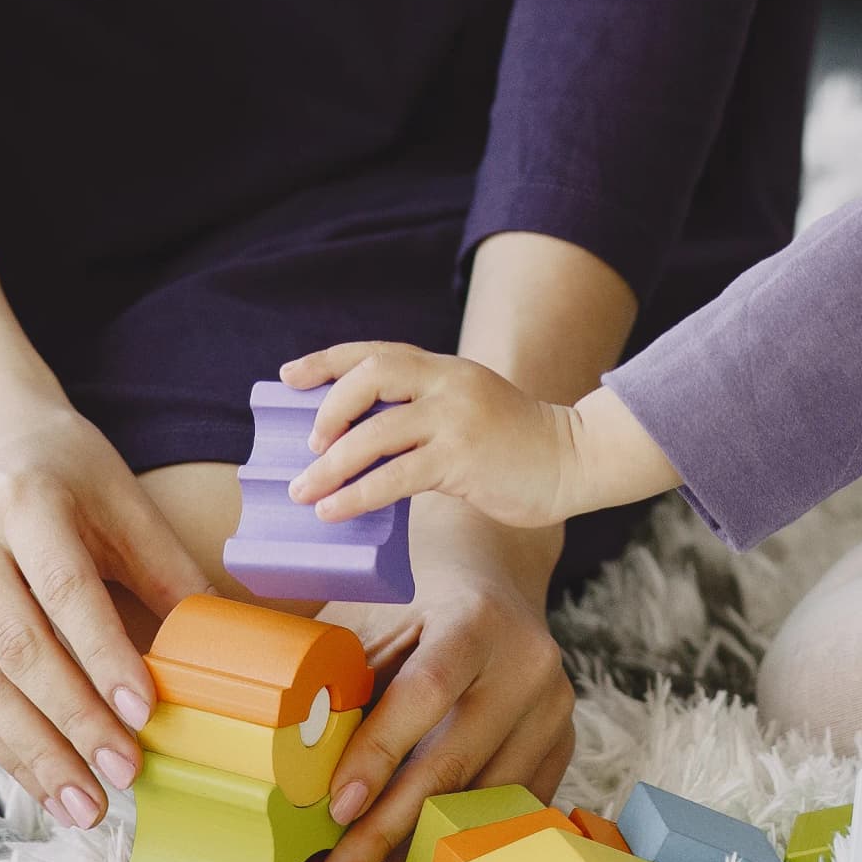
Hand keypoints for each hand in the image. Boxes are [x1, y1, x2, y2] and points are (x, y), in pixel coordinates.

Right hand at [0, 388, 212, 829]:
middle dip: (71, 722)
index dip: (104, 656)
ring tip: (84, 805)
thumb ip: (167, 567)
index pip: (65, 590)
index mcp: (24, 501)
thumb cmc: (61, 467)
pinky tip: (42, 780)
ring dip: (33, 754)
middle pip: (17, 648)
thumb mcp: (120, 496)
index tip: (146, 714)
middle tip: (123, 777)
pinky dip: (2, 743)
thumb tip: (229, 639)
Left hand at [279, 341, 586, 530]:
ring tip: (304, 491)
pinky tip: (336, 509)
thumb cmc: (514, 444)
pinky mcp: (463, 460)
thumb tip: (360, 443)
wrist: (573, 460)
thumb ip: (425, 412)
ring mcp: (456, 419)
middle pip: (371, 375)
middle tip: (309, 444)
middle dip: (328, 407)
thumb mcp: (469, 408)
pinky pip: (397, 476)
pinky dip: (358, 493)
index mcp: (445, 368)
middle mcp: (448, 383)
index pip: (375, 351)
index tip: (288, 376)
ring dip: (331, 463)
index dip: (326, 362)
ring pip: (376, 431)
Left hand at [309, 499, 574, 861]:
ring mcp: (555, 708)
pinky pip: (511, 807)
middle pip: (456, 761)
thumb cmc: (417, 593)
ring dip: (424, 845)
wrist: (496, 571)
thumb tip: (302, 757)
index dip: (381, 753)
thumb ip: (349, 676)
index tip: (337, 807)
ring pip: (486, 799)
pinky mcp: (564, 742)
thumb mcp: (379, 612)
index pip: (427, 692)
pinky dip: (464, 837)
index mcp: (477, 619)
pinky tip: (420, 861)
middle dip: (391, 825)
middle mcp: (528, 664)